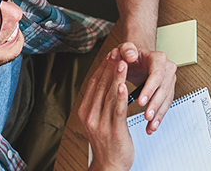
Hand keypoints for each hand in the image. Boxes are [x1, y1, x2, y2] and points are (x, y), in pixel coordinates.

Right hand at [79, 48, 133, 170]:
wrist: (109, 166)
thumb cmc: (107, 145)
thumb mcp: (98, 121)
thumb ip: (100, 104)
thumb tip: (104, 86)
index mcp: (85, 112)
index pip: (94, 84)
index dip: (102, 67)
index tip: (109, 55)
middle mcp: (91, 116)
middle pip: (101, 86)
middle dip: (110, 67)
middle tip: (117, 51)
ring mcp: (101, 123)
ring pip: (110, 95)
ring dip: (117, 76)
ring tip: (122, 62)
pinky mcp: (114, 130)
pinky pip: (118, 110)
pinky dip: (121, 96)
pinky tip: (125, 85)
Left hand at [117, 42, 176, 134]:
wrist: (136, 58)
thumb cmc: (130, 54)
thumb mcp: (125, 49)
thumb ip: (126, 49)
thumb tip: (130, 54)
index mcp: (158, 59)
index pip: (157, 75)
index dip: (150, 89)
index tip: (141, 101)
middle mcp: (167, 69)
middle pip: (163, 89)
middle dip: (155, 105)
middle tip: (146, 116)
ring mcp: (168, 80)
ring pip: (166, 100)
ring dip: (159, 114)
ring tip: (150, 125)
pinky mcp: (167, 90)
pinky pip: (164, 105)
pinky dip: (158, 116)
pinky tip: (152, 126)